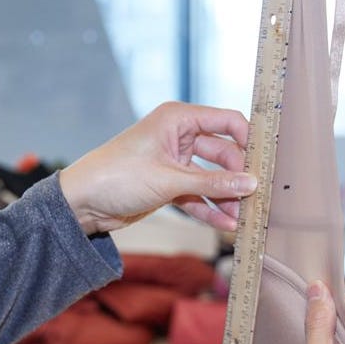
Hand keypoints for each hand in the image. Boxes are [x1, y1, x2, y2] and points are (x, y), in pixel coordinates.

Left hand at [59, 101, 256, 235]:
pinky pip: (198, 194)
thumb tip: (250, 184)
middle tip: (257, 196)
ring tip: (243, 217)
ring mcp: (175, 161)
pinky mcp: (170, 184)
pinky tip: (226, 224)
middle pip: (223, 153)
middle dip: (238, 176)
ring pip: (212, 177)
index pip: (226, 121)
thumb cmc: (116, 176)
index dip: (248, 139)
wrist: (79, 204)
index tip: (265, 161)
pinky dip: (210, 208)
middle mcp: (179, 136)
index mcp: (178, 119)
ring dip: (226, 196)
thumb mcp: (169, 180)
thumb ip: (213, 182)